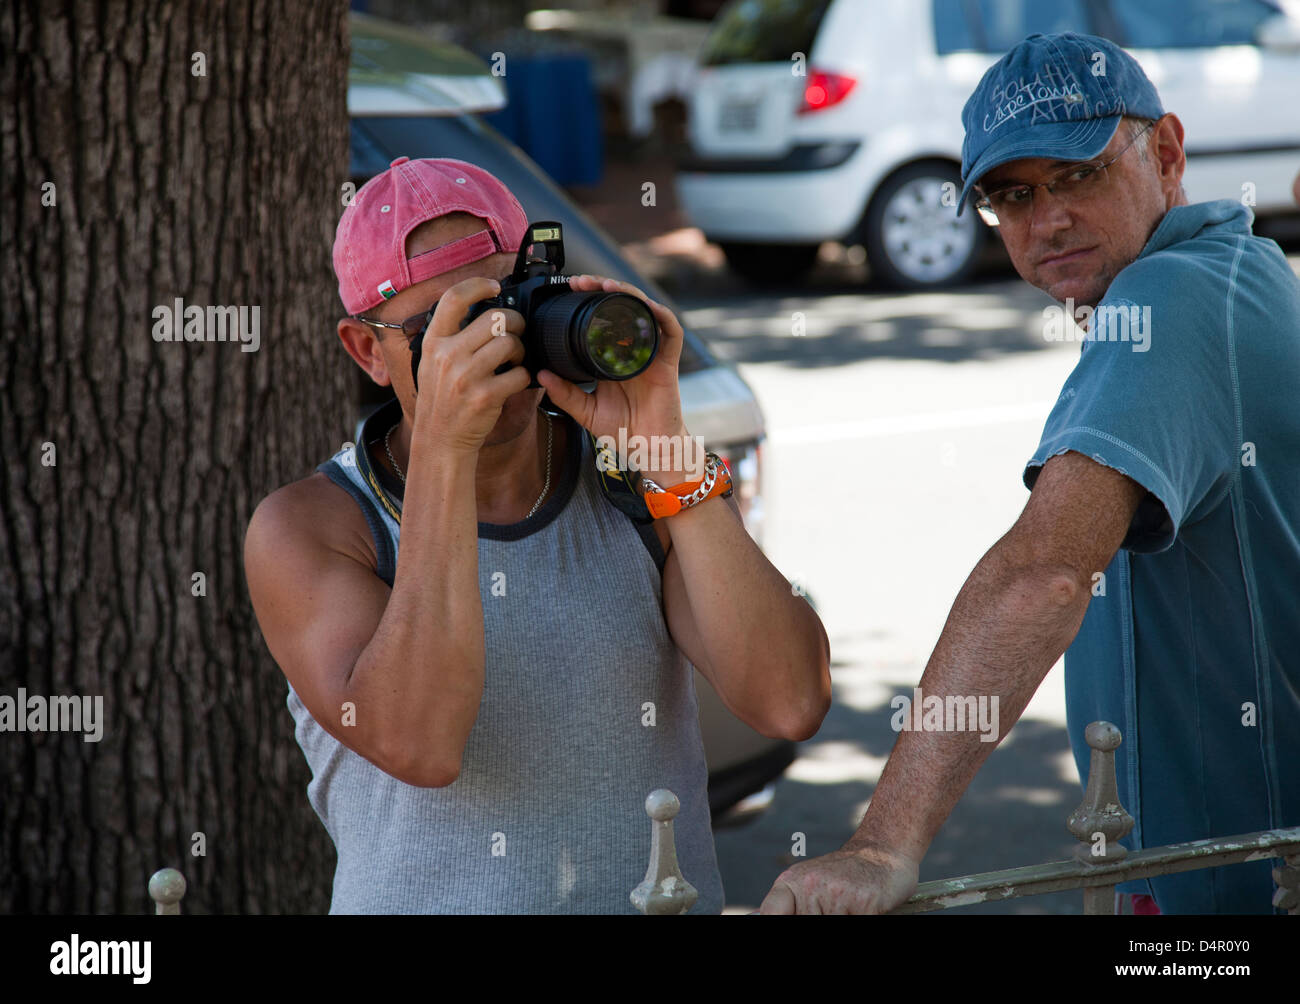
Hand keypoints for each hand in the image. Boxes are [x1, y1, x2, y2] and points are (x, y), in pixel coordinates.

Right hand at [413, 276, 530, 454]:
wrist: (440, 440)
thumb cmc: (442, 399)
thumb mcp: (433, 363)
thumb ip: (451, 337)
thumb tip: (484, 312)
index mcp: (433, 342)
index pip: (453, 298)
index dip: (478, 286)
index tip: (494, 287)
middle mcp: (447, 355)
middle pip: (495, 318)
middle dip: (515, 322)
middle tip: (517, 331)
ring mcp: (466, 376)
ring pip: (510, 344)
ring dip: (520, 350)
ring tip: (515, 359)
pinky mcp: (486, 396)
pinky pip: (519, 374)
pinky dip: (523, 376)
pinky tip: (514, 381)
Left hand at [536, 275, 695, 480]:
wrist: (650, 452)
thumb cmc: (624, 432)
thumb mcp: (586, 412)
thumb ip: (565, 394)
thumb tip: (541, 375)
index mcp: (614, 358)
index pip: (603, 319)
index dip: (589, 301)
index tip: (569, 291)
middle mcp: (633, 350)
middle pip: (622, 307)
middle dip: (604, 288)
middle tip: (582, 281)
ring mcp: (651, 355)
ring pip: (644, 312)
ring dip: (628, 294)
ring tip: (607, 285)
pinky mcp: (667, 364)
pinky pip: (671, 333)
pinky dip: (661, 316)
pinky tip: (645, 305)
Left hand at [758, 840, 919, 914]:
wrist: (884, 852)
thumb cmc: (846, 875)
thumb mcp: (811, 884)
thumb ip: (793, 905)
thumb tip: (763, 917)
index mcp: (793, 882)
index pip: (770, 913)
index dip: (774, 922)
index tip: (793, 921)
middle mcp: (811, 885)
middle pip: (806, 924)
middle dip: (822, 918)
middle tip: (835, 907)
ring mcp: (837, 894)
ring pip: (832, 924)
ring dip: (844, 918)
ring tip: (850, 907)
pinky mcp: (864, 902)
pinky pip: (858, 924)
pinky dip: (863, 918)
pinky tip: (865, 907)